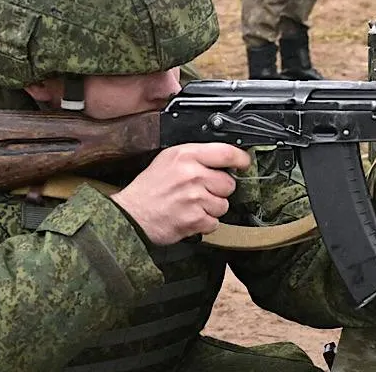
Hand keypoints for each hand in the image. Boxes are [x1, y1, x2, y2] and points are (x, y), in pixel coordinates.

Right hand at [110, 143, 252, 244]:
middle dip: (219, 190)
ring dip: (212, 208)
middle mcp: (192, 174)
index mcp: (186, 155)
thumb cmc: (150, 187)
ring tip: (193, 205)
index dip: (241, 159)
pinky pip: (214, 222)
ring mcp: (194, 198)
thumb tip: (224, 158)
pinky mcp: (194, 219)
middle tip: (202, 191)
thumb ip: (196, 156)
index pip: (226, 153)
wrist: (131, 214)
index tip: (244, 163)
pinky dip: (204, 223)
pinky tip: (190, 216)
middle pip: (229, 183)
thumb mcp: (169, 159)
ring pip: (223, 205)